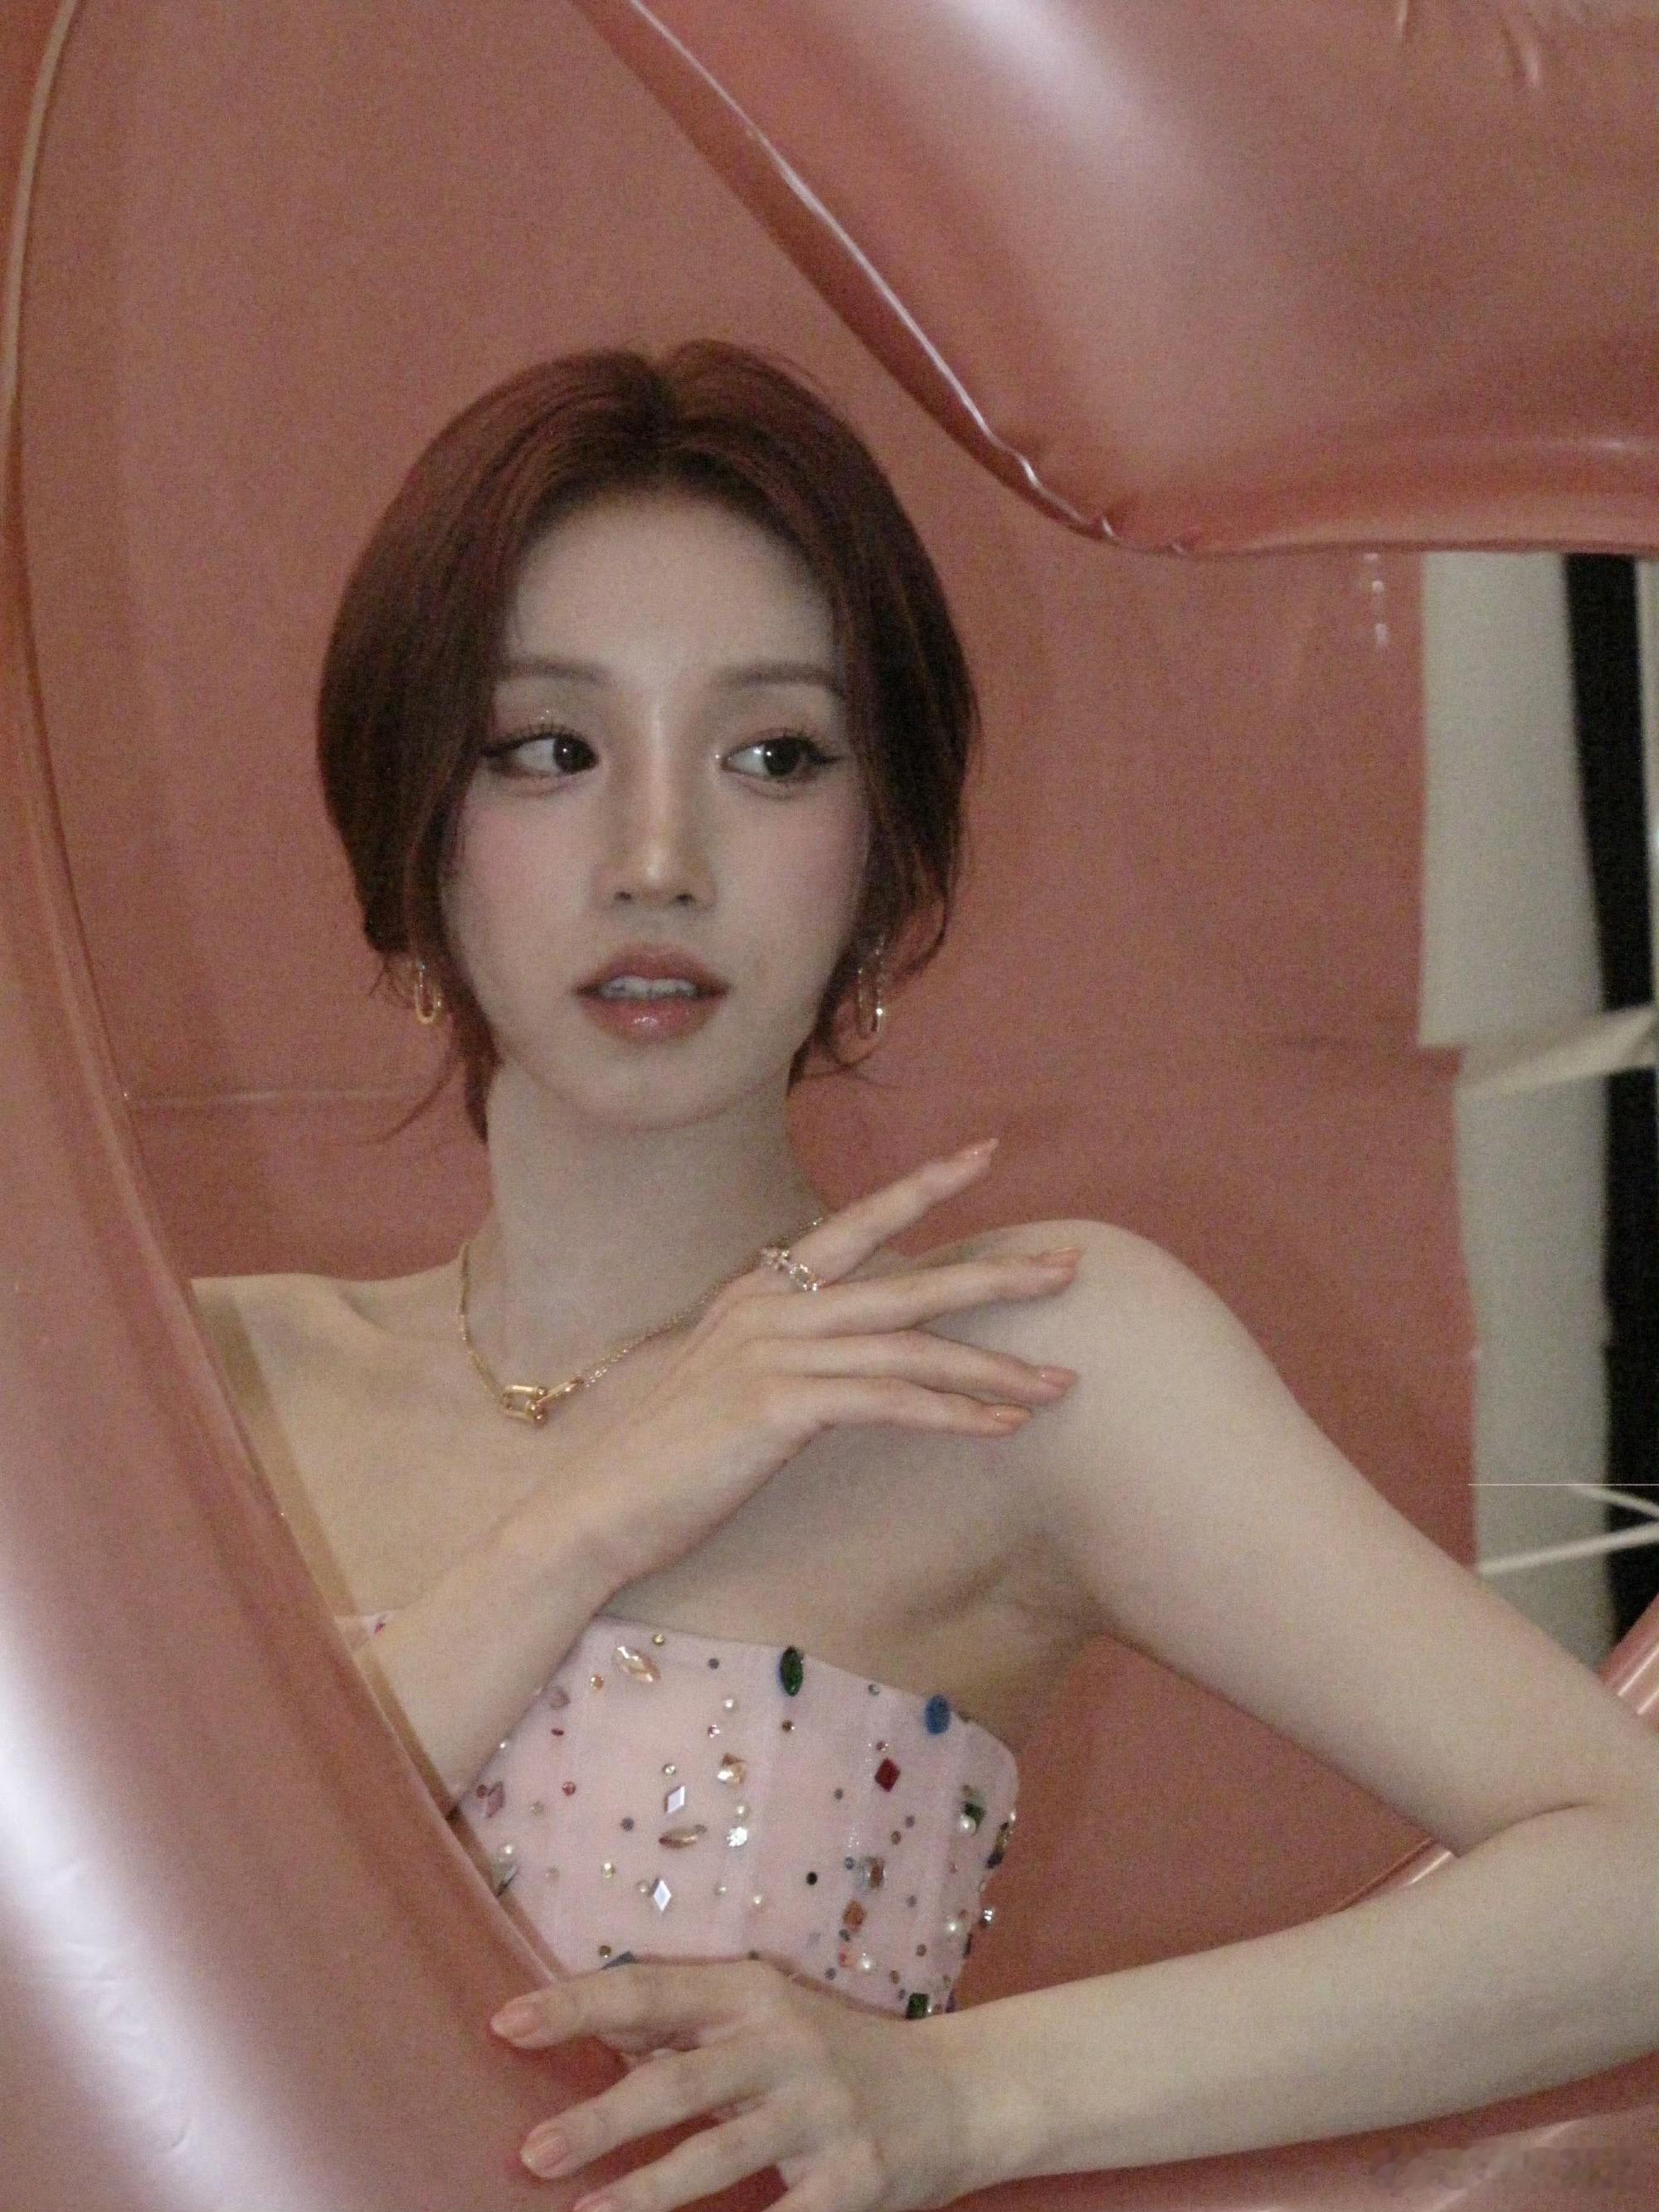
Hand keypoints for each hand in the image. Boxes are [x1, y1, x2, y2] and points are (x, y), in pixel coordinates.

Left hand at [490, 1957, 976, 2209]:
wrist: (959, 2090)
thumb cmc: (838, 2055)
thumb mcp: (768, 2016)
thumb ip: (689, 2025)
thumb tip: (595, 2025)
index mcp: (753, 1994)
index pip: (649, 1991)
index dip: (575, 2005)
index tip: (505, 2022)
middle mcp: (785, 2042)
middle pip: (676, 2081)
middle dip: (598, 2121)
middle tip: (528, 2153)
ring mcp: (821, 2111)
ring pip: (719, 2155)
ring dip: (645, 2192)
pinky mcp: (854, 2178)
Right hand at [567, 1139, 1083, 1592]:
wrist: (599, 1508)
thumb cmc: (669, 1457)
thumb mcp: (730, 1381)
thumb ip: (788, 1349)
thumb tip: (850, 1343)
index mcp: (759, 1291)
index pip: (854, 1224)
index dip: (922, 1186)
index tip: (983, 1154)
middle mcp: (770, 1308)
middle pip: (906, 1279)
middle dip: (995, 1274)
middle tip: (1070, 1267)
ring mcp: (774, 1353)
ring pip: (910, 1344)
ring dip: (994, 1367)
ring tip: (1059, 1384)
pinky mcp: (778, 1406)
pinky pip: (888, 1401)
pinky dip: (953, 1411)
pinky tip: (1000, 1427)